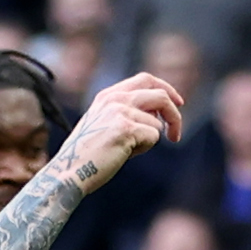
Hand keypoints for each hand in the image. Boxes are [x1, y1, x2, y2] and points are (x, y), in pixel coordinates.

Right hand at [55, 73, 185, 193]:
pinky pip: (154, 136)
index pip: (146, 79)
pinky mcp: (126, 127)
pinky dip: (144, 149)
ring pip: (156, 122)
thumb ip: (128, 114)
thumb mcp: (105, 125)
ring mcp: (120, 111)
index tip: (178, 103)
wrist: (71, 170)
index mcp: (108, 95)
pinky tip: (124, 153)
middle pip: (160, 95)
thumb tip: (158, 116)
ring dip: (148, 140)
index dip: (166, 89)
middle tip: (175, 135)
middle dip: (174, 115)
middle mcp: (114, 98)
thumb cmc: (89, 154)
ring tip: (126, 149)